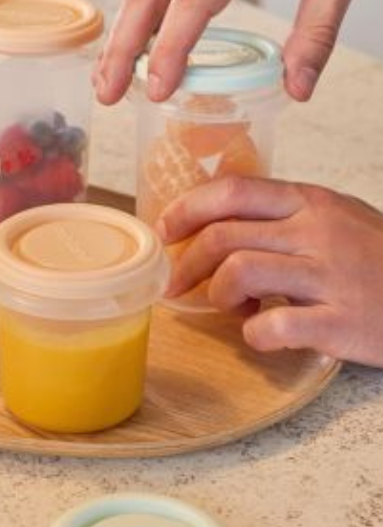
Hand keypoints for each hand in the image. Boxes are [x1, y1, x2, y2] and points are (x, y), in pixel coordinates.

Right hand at [94, 0, 380, 104]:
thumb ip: (318, 30)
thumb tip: (298, 86)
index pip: (192, 2)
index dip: (170, 51)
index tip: (160, 89)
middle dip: (120, 50)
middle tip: (109, 95)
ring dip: (122, 34)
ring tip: (113, 77)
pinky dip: (139, 12)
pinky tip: (137, 41)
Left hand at [156, 175, 382, 366]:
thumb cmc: (381, 260)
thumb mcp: (336, 219)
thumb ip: (281, 216)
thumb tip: (214, 225)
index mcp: (311, 202)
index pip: (232, 191)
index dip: (187, 210)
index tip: (164, 231)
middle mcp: (318, 231)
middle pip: (223, 236)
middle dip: (184, 264)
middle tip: (174, 286)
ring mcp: (331, 276)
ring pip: (239, 273)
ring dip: (219, 296)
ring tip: (234, 308)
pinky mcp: (342, 321)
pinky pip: (272, 325)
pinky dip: (255, 335)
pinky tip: (265, 335)